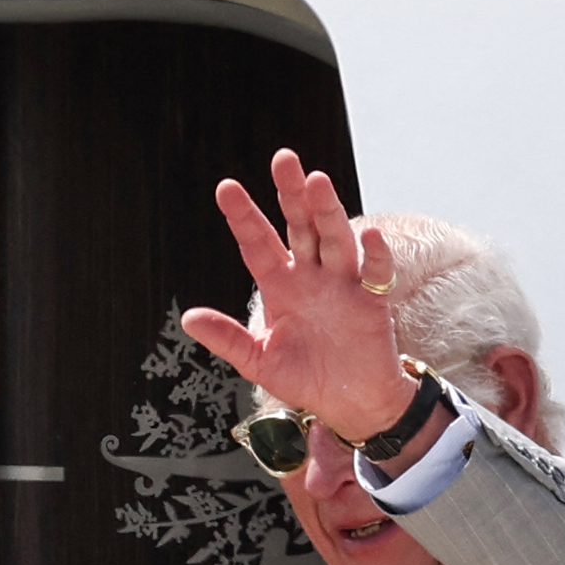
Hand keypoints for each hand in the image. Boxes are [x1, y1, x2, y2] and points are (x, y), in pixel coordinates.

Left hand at [177, 150, 406, 441]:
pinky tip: (370, 237)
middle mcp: (311, 277)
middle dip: (290, 194)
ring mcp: (343, 285)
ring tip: (317, 182)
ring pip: (335, 239)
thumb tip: (189, 318)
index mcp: (281, 286)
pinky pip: (376, 273)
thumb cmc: (306, 379)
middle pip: (300, 226)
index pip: (258, 244)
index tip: (226, 188)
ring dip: (327, 211)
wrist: (351, 404)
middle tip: (283, 159)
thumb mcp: (259, 362)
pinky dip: (375, 255)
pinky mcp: (372, 302)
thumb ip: (228, 338)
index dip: (243, 217)